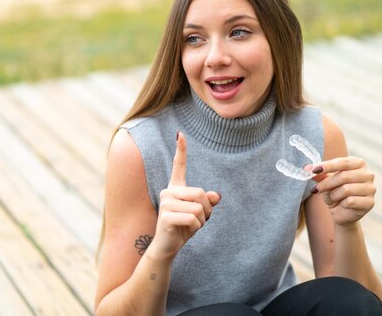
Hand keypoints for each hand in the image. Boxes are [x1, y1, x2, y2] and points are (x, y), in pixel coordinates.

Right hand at [150, 132, 220, 258]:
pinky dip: (195, 228)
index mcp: (176, 188)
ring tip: (189, 226)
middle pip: (201, 193)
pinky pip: (193, 219)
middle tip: (198, 220)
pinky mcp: (165, 217)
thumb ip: (208, 202)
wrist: (167, 247)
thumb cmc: (184, 228)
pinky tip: (185, 231)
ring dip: (201, 221)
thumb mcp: (200, 214)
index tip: (181, 134)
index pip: (179, 166)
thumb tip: (216, 196)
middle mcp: (168, 192)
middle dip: (207, 210)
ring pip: (198, 208)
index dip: (181, 150)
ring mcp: (165, 203)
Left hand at [310, 156, 375, 225]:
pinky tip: (342, 204)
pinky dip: (342, 203)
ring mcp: (371, 188)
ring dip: (333, 195)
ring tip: (332, 197)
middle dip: (326, 183)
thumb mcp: (325, 181)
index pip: (342, 162)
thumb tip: (307, 168)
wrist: (341, 212)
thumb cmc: (334, 192)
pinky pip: (351, 201)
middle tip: (315, 189)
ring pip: (346, 189)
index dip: (327, 166)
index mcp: (358, 163)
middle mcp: (368, 174)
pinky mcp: (370, 202)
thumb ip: (319, 174)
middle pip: (344, 176)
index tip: (313, 170)